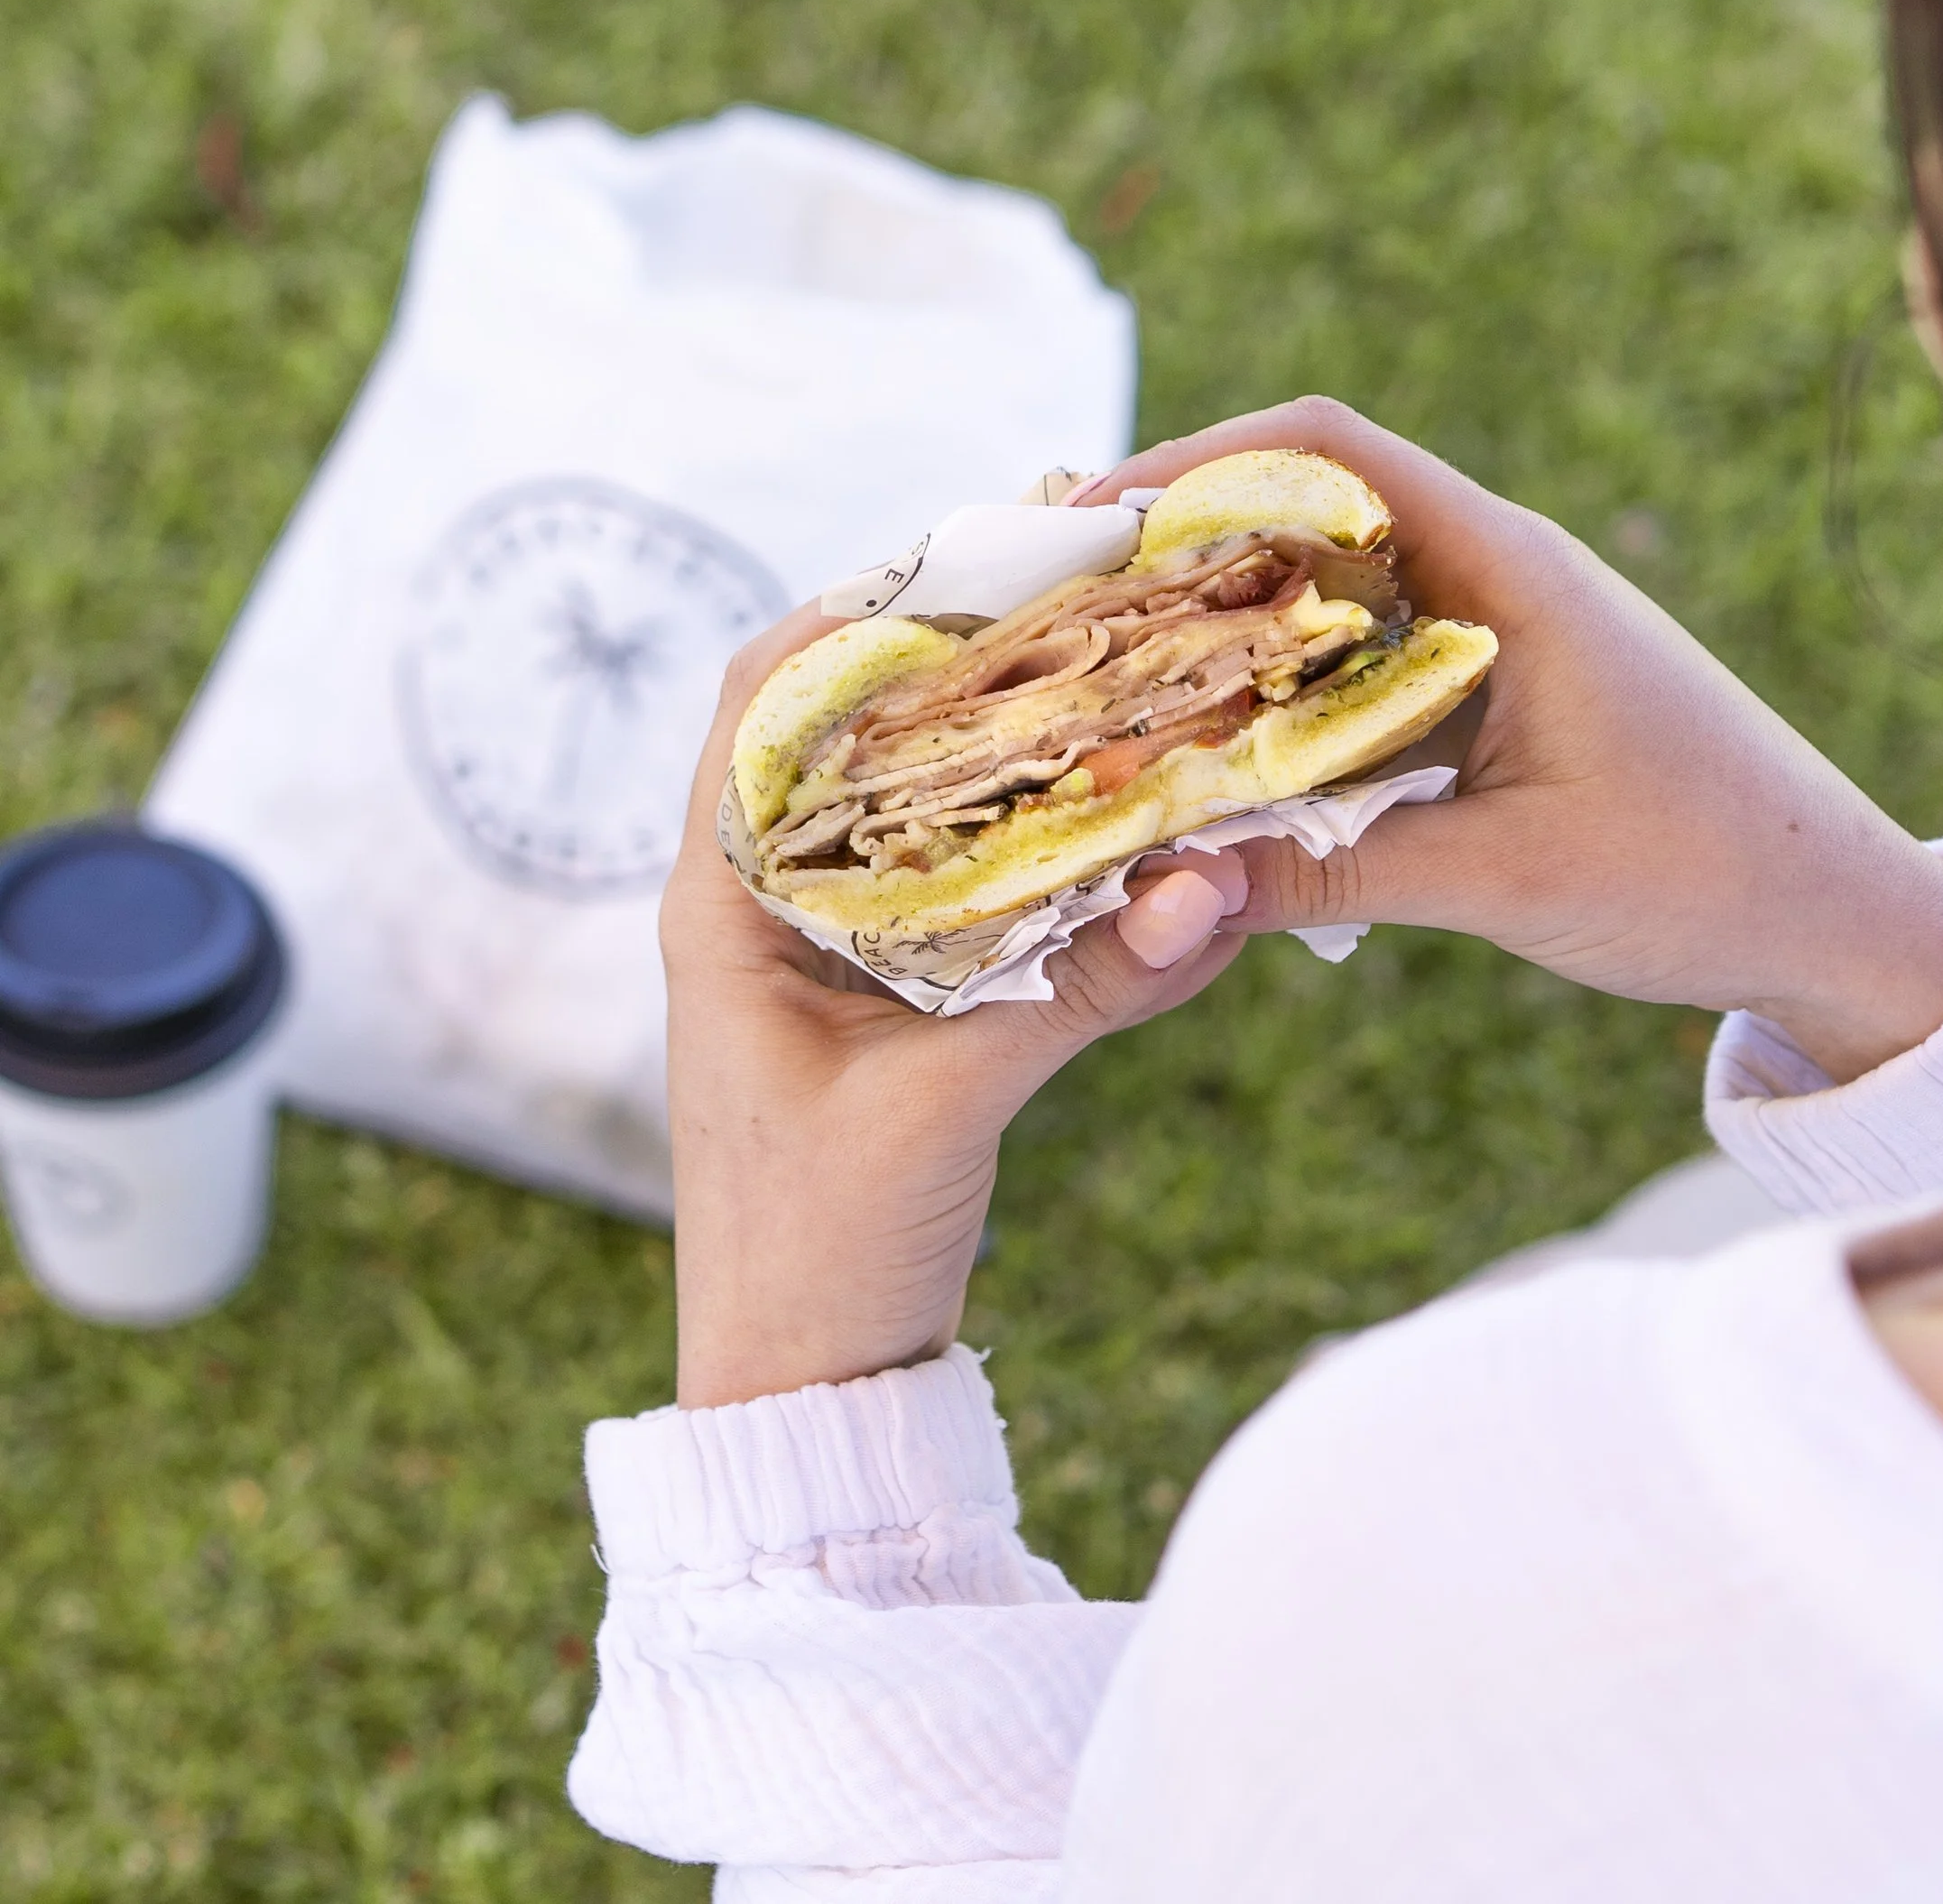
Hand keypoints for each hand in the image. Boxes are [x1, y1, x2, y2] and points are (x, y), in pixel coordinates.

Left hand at [661, 607, 1247, 1407]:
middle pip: (846, 732)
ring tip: (1105, 687)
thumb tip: (1211, 885)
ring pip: (911, 805)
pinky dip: (1027, 841)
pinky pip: (957, 883)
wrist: (806, 1383)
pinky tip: (1110, 821)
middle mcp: (761, 904)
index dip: (859, 618)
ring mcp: (824, 952)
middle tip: (1076, 611)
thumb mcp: (947, 1105)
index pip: (763, 702)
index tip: (980, 570)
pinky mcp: (886, 999)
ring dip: (996, 748)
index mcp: (722, 903)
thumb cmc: (819, 1247)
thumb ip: (1077, 990)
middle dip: (954, 666)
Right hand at [1077, 397, 1942, 1080]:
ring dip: (1229, 625)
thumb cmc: (1706, 879)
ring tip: (1112, 681)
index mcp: (1514, 571)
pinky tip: (1224, 753)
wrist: (1841, 921)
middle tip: (1062, 612)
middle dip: (1180, 546)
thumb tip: (1169, 882)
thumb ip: (1334, 876)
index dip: (1195, 459)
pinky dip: (1287, 691)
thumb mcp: (1506, 878)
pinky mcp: (1507, 691)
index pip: (1326, 450)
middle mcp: (1502, 575)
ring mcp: (1505, 632)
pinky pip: (1369, 664)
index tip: (1086, 518)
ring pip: (1334, 594)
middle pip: (1309, 510)